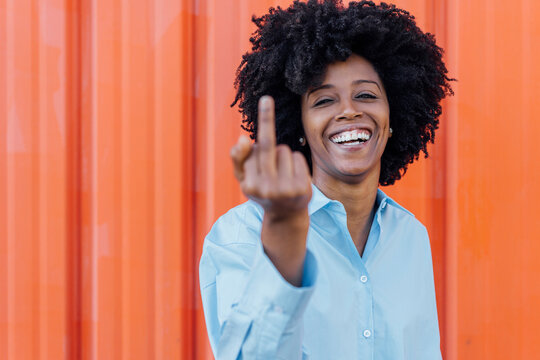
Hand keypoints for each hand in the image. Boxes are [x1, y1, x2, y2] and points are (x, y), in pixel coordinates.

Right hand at [231, 96, 311, 218]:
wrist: (285, 215)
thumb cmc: (262, 189)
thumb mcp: (245, 178)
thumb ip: (238, 159)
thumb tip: (242, 140)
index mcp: (249, 185)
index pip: (252, 151)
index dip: (255, 137)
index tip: (258, 107)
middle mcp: (265, 188)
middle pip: (267, 146)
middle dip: (265, 119)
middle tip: (266, 99)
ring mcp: (285, 190)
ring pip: (284, 150)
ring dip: (282, 155)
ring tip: (281, 172)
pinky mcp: (302, 188)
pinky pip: (297, 157)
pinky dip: (295, 161)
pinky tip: (292, 176)